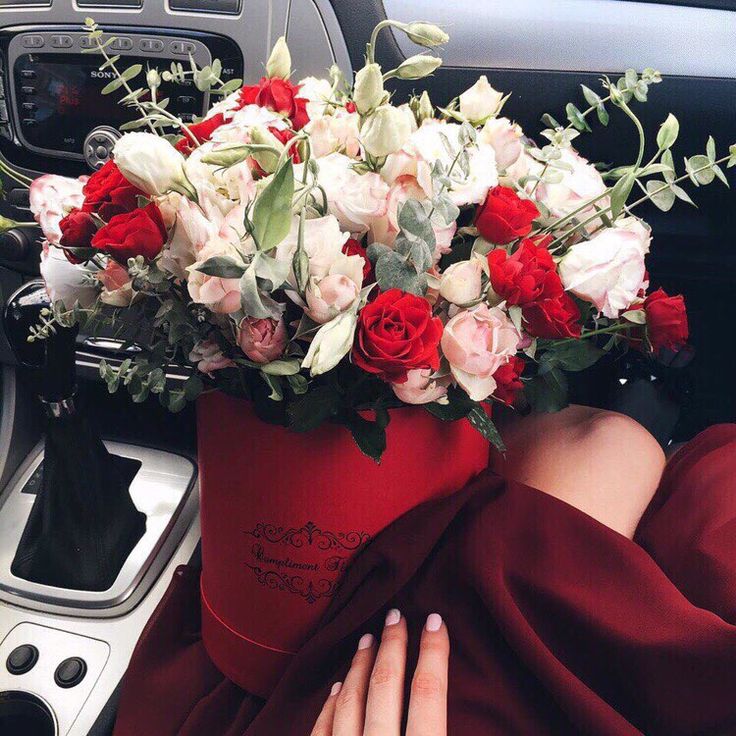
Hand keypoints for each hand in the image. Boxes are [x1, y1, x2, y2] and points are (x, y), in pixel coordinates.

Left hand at [311, 610, 448, 735]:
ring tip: (367, 640)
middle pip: (385, 686)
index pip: (428, 693)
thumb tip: (461, 710)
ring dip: (359, 667)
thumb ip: (452, 731)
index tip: (435, 622)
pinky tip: (336, 688)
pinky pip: (322, 731)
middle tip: (395, 616)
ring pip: (350, 702)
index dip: (433, 653)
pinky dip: (330, 706)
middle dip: (392, 646)